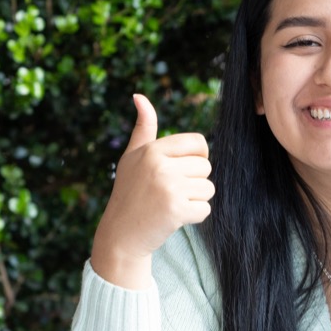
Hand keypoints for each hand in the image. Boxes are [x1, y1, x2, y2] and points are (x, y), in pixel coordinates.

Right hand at [91, 94, 213, 288]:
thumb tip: (139, 96)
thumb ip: (144, 128)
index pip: (199, 143)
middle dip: (194, 181)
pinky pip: (205, 209)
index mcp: (153, 149)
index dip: (197, 158)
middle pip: (206, 167)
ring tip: (171, 204)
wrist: (121, 234)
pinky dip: (194, 217)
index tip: (181, 170)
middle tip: (170, 192)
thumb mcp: (133, 157)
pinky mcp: (176, 210)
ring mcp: (168, 187)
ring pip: (208, 189)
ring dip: (195, 200)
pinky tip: (173, 218)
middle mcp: (160, 165)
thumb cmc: (130, 192)